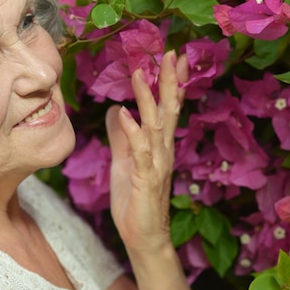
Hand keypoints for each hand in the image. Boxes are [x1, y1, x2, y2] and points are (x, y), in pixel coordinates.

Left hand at [106, 50, 187, 252]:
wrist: (143, 237)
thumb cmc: (135, 200)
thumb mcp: (124, 161)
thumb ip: (121, 136)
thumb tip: (115, 109)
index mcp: (159, 144)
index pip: (168, 107)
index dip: (172, 82)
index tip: (175, 57)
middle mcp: (163, 150)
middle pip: (169, 109)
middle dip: (169, 80)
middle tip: (171, 53)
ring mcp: (157, 164)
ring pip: (155, 125)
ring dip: (148, 98)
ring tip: (140, 72)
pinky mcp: (146, 179)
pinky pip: (139, 151)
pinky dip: (132, 131)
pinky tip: (124, 114)